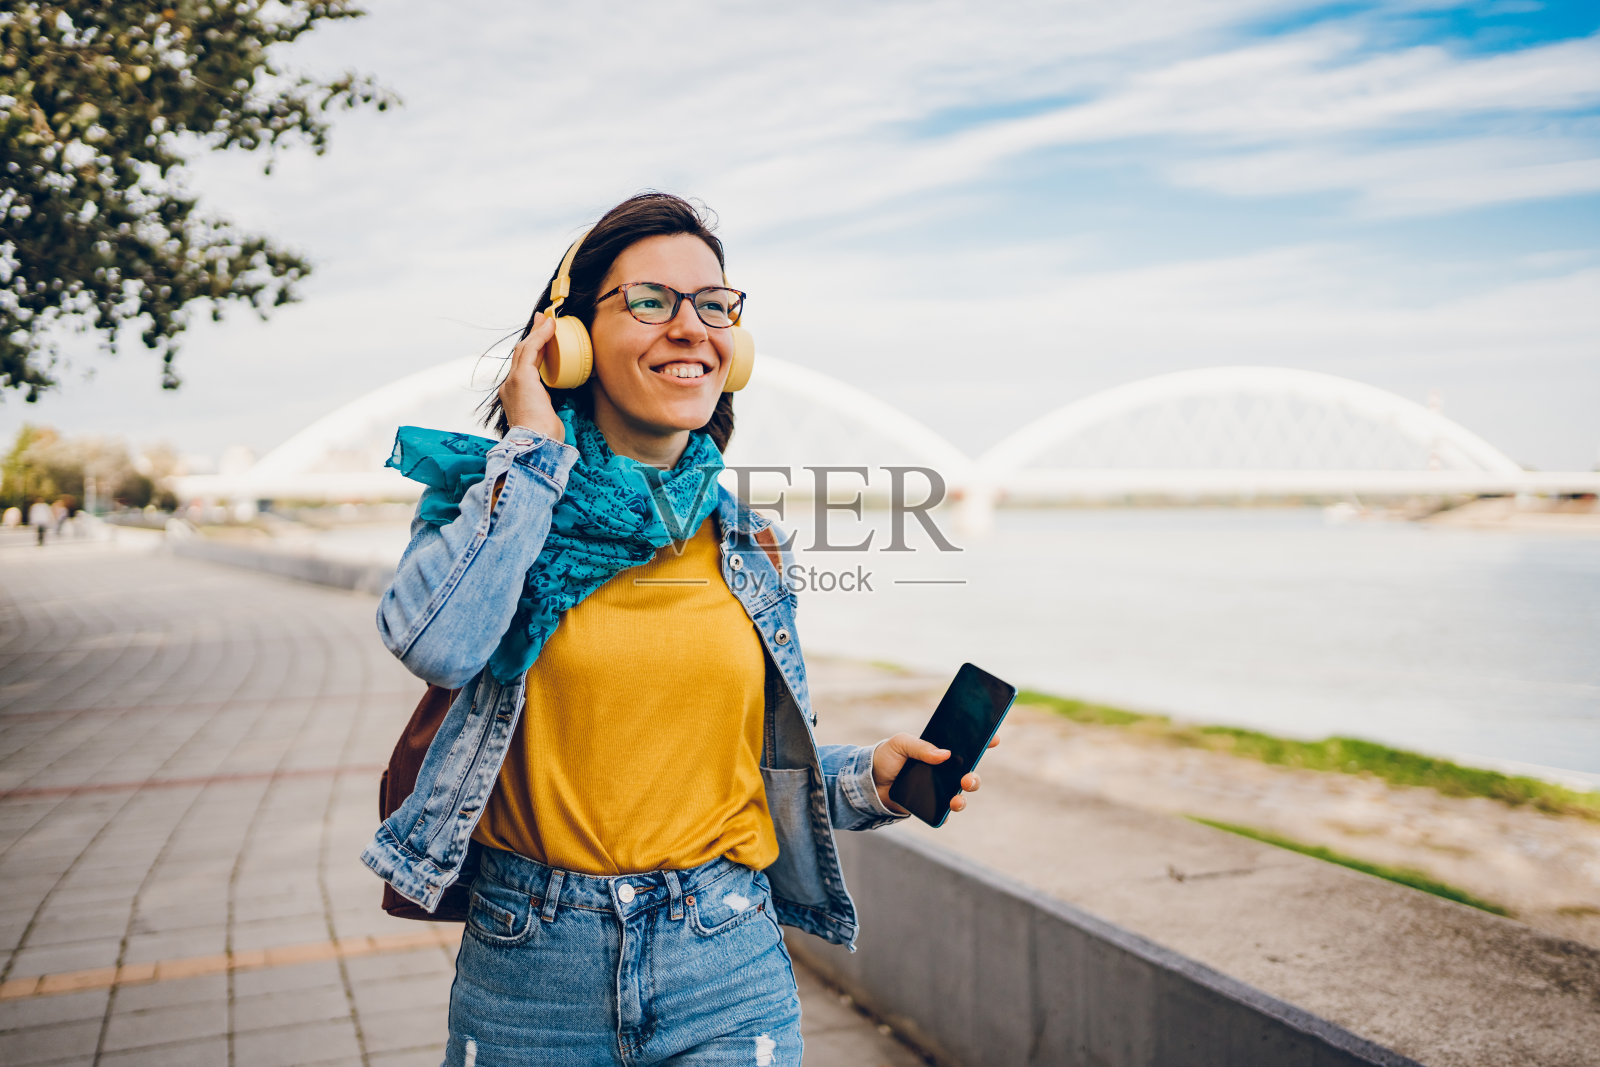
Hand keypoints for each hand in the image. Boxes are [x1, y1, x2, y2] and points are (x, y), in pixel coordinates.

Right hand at [501, 312, 564, 442]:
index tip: (542, 340)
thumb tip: (553, 408)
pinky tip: (550, 327)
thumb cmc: (543, 438)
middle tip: (544, 321)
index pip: (523, 368)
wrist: (536, 445)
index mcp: (514, 396)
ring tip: (548, 320)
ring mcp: (513, 381)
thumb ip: (546, 408)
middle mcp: (509, 386)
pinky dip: (541, 336)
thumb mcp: (545, 419)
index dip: (533, 352)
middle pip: (521, 354)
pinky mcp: (522, 378)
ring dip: (537, 333)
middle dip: (533, 337)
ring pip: (524, 349)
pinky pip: (532, 350)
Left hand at [871, 732, 998, 815]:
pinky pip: (943, 812)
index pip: (966, 746)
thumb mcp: (900, 744)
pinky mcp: (930, 805)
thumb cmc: (886, 757)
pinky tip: (944, 808)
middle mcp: (944, 771)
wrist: (867, 781)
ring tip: (956, 798)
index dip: (983, 742)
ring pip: (960, 795)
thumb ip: (920, 747)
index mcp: (940, 751)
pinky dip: (947, 811)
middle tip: (966, 778)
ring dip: (964, 797)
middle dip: (973, 777)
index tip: (994, 738)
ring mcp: (938, 789)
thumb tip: (945, 755)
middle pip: (968, 774)